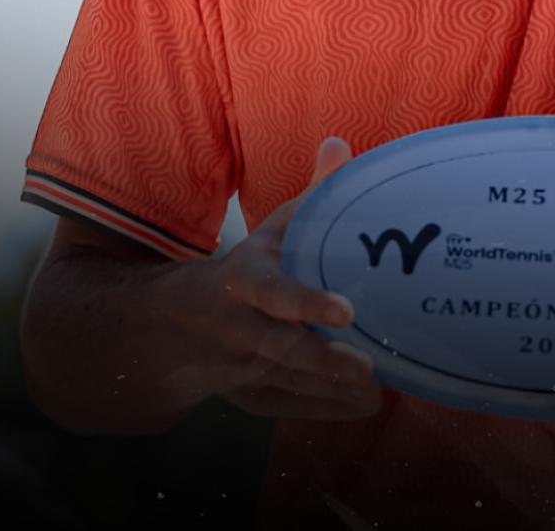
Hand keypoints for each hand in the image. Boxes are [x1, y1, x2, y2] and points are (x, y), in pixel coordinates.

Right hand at [185, 136, 382, 420]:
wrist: (180, 320)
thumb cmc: (249, 265)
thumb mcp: (273, 227)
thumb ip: (312, 192)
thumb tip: (339, 145)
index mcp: (244, 279)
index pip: (274, 293)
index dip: (307, 303)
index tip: (346, 311)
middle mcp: (237, 325)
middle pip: (280, 347)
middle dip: (322, 360)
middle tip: (368, 366)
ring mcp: (239, 365)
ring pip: (284, 381)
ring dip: (328, 389)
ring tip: (374, 388)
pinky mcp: (246, 394)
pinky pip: (283, 406)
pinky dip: (321, 409)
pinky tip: (359, 405)